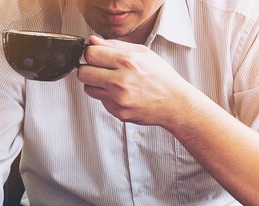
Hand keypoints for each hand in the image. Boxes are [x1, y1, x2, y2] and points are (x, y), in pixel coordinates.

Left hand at [77, 35, 191, 124]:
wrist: (175, 104)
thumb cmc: (162, 78)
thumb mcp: (143, 53)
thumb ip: (116, 46)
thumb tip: (94, 41)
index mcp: (127, 61)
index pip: (90, 54)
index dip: (91, 54)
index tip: (96, 56)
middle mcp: (121, 81)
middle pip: (83, 73)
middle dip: (88, 69)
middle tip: (99, 70)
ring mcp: (118, 99)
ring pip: (89, 88)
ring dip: (96, 84)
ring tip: (112, 82)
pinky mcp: (119, 112)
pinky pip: (101, 101)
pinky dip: (108, 97)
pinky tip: (122, 94)